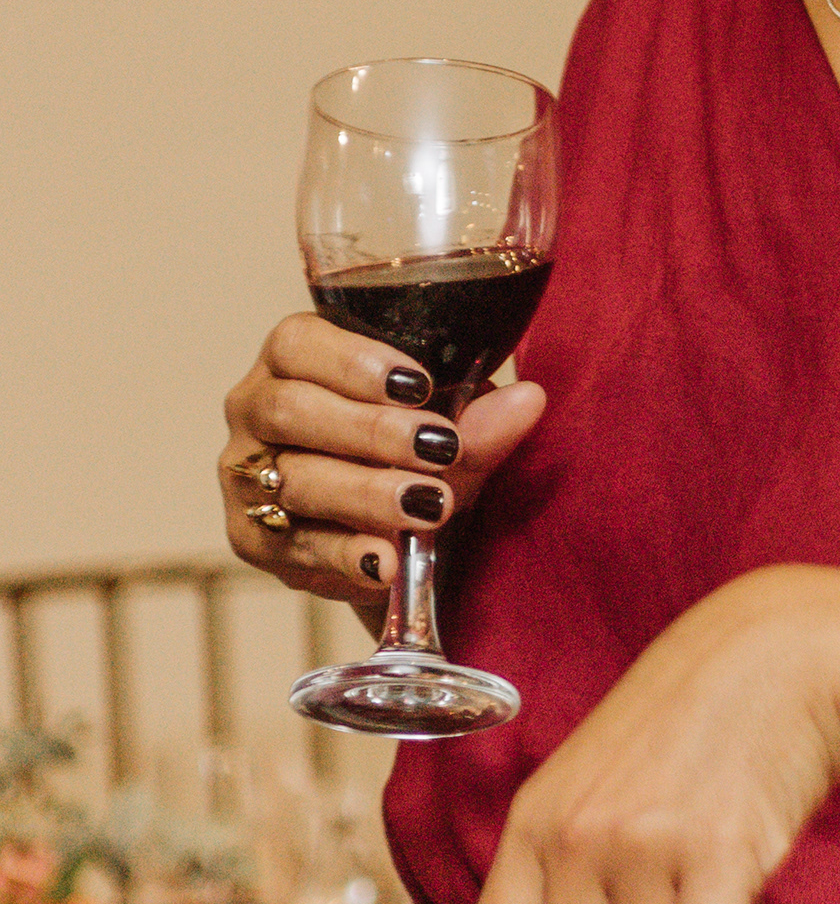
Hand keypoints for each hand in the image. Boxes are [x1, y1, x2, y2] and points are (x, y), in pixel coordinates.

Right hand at [220, 315, 545, 605]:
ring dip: (366, 493)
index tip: (419, 385)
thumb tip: (529, 400)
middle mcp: (257, 411)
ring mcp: (246, 477)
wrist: (392, 534)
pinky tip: (388, 559)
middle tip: (440, 448)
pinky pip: (292, 545)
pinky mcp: (251, 538)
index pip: (298, 344)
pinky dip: (345, 554)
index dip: (353, 360)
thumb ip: (481, 422)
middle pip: (292, 410)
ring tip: (430, 505)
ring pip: (294, 478)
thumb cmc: (412, 457)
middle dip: (371, 430)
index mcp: (296, 361)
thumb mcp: (452, 436)